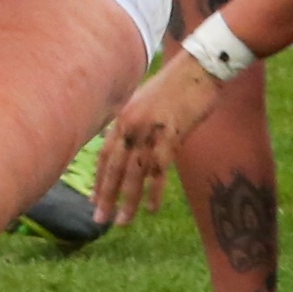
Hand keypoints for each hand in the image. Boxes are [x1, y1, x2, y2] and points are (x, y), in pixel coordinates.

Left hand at [93, 47, 228, 227]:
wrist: (199, 69)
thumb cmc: (176, 83)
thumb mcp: (145, 99)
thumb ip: (132, 119)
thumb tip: (122, 138)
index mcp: (123, 116)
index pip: (105, 154)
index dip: (99, 179)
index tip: (94, 199)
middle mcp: (131, 126)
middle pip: (113, 168)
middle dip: (105, 196)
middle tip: (98, 219)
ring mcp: (149, 132)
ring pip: (134, 174)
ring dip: (127, 201)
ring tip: (121, 222)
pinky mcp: (170, 137)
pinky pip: (158, 170)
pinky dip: (154, 191)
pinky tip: (150, 208)